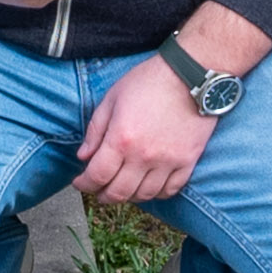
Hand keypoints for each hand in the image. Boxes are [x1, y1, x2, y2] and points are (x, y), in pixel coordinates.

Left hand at [73, 50, 220, 207]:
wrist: (190, 75)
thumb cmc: (148, 81)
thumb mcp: (112, 99)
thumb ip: (95, 130)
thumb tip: (83, 156)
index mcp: (121, 139)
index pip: (97, 176)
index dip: (84, 184)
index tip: (81, 182)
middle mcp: (143, 156)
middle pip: (119, 193)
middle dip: (103, 195)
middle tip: (98, 190)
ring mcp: (168, 161)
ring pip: (145, 195)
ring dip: (129, 197)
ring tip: (123, 189)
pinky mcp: (188, 161)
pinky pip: (171, 190)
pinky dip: (157, 194)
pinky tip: (149, 186)